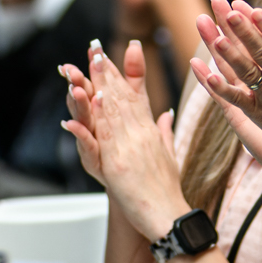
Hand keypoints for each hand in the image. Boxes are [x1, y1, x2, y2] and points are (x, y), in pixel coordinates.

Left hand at [59, 38, 185, 239]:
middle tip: (95, 47)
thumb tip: (166, 116)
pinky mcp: (119, 163)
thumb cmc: (167, 192)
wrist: (169, 216)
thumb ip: (164, 132)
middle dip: (107, 70)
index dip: (120, 73)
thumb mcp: (168, 155)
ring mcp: (131, 146)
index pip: (133, 96)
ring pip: (113, 108)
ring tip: (91, 61)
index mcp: (150, 131)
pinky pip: (107, 134)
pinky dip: (101, 114)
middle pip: (122, 96)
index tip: (108, 55)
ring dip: (101, 83)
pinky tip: (94, 97)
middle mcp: (141, 134)